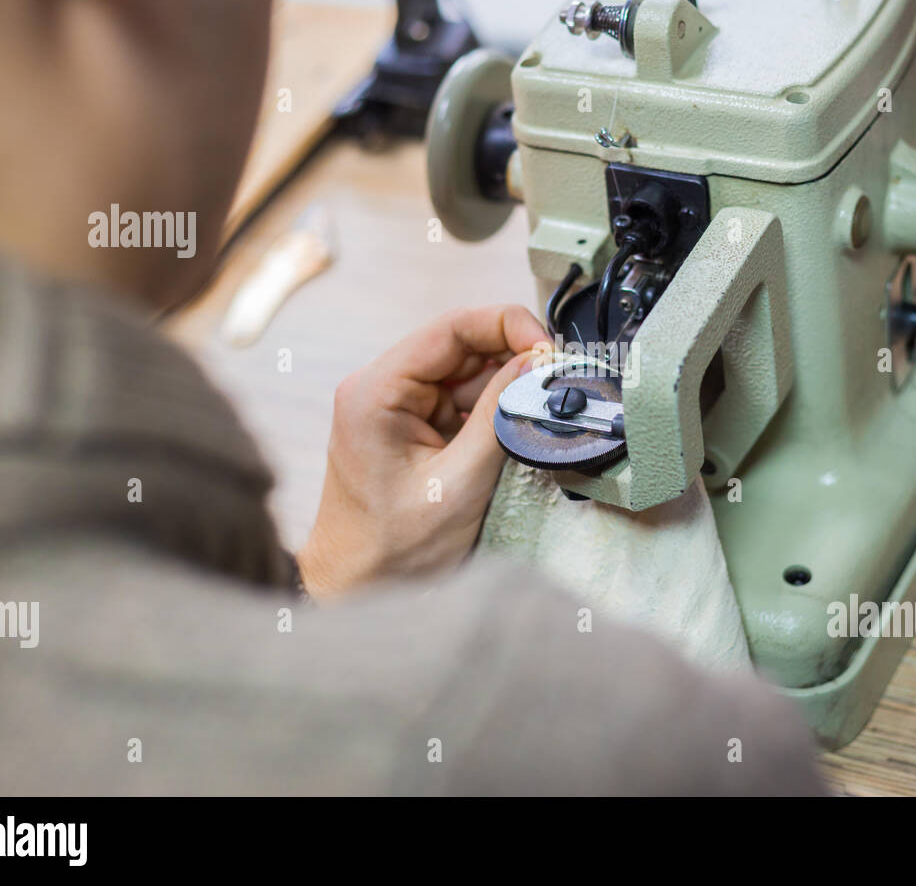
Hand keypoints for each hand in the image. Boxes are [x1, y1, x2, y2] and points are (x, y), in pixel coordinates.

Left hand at [297, 304, 548, 598]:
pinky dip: (495, 411)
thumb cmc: (393, 549)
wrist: (357, 589)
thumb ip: (500, 416)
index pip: (451, 328)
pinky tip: (519, 427)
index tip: (549, 350)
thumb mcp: (461, 482)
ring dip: (508, 389)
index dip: (507, 327)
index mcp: (376, 391)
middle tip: (558, 382)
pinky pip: (464, 403)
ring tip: (542, 412)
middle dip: (514, 360)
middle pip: (463, 347)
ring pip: (468, 374)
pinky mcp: (413, 427)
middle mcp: (381, 388)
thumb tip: (538, 366)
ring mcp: (397, 407)